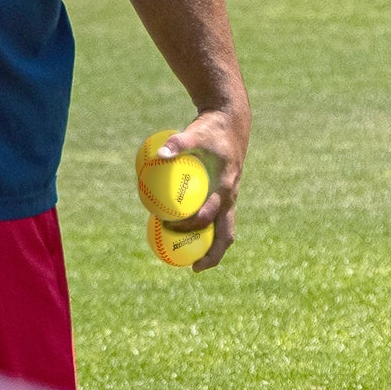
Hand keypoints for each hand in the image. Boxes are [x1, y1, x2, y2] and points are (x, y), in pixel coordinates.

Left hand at [156, 99, 247, 271]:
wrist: (231, 122)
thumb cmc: (212, 129)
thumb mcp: (195, 132)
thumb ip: (178, 143)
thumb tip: (158, 154)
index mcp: (225, 188)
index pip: (208, 216)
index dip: (190, 226)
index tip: (168, 227)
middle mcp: (230, 197)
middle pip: (226, 235)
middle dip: (213, 255)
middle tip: (193, 268)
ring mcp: (229, 198)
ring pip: (223, 230)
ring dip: (210, 247)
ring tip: (190, 261)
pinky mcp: (224, 195)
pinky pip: (216, 219)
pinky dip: (204, 230)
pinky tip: (185, 233)